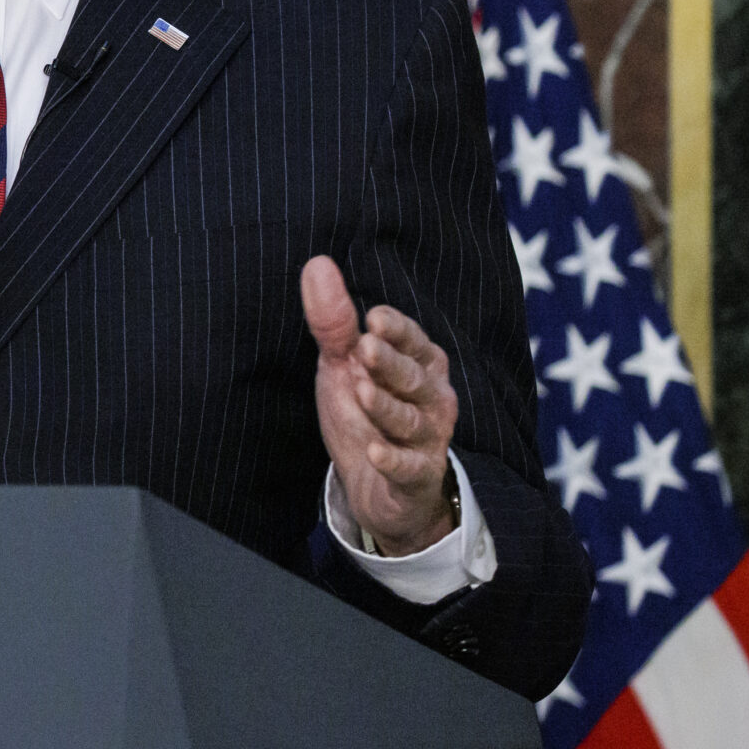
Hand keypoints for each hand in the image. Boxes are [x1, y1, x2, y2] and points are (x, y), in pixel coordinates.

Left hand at [302, 256, 458, 555]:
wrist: (374, 485)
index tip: (374, 318)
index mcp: (418, 364)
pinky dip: (394, 460)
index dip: (397, 330)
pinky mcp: (417, 476)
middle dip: (391, 363)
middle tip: (364, 348)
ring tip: (362, 392)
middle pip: (415, 378)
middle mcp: (431, 397)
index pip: (413, 341)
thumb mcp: (343, 364)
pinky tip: (376, 452)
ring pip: (411, 420)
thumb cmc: (364, 411)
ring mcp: (428, 439)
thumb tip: (316, 263)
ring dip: (387, 406)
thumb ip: (334, 321)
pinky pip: (410, 467)